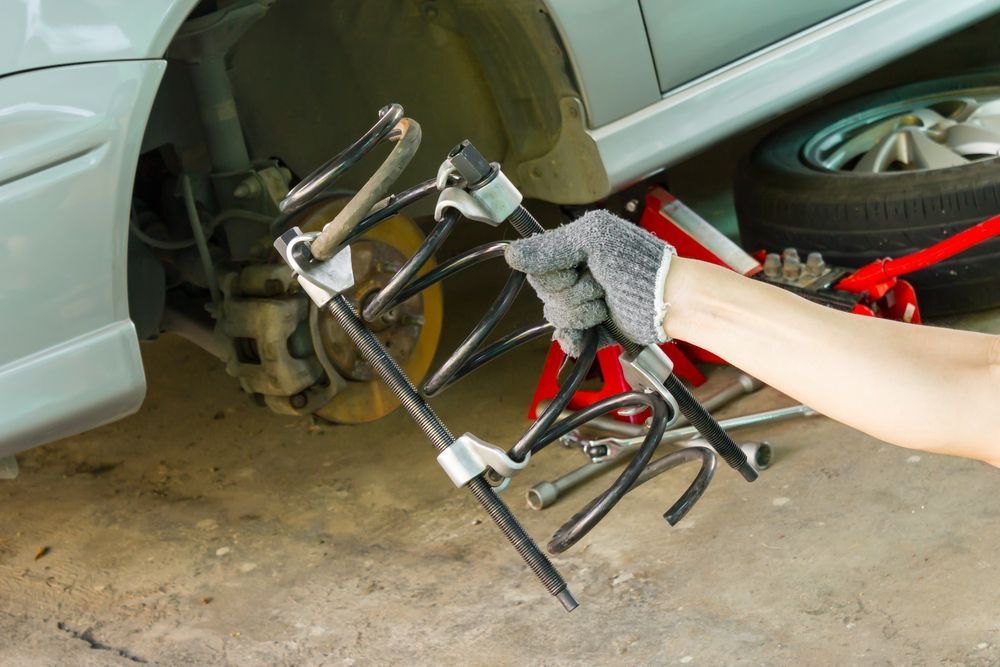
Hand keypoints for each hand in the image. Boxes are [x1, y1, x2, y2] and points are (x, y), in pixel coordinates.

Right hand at [504, 210, 674, 356]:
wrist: (666, 299)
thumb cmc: (637, 263)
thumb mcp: (592, 240)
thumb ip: (550, 247)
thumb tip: (511, 253)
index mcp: (574, 251)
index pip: (537, 267)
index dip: (554, 274)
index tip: (575, 269)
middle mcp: (576, 276)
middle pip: (545, 293)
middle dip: (572, 292)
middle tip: (598, 284)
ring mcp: (583, 304)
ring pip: (555, 315)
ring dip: (581, 312)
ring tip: (604, 304)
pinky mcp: (592, 330)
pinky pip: (566, 338)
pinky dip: (574, 337)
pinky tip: (587, 332)